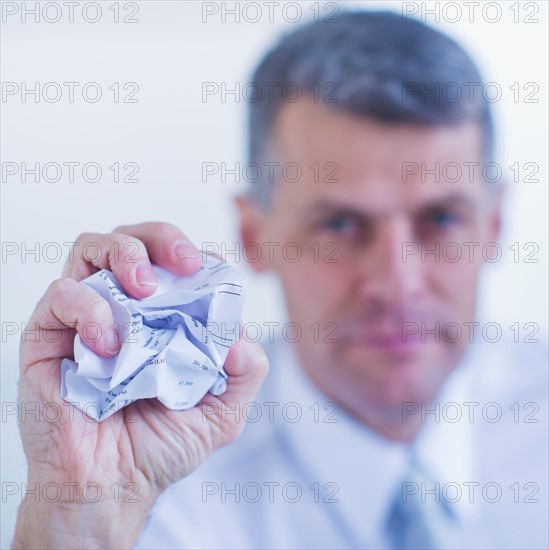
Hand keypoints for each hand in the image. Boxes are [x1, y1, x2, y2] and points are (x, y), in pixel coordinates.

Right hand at [15, 222, 267, 548]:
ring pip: (92, 249)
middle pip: (133, 240)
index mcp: (161, 317)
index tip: (209, 273)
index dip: (193, 256)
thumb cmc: (162, 445)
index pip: (174, 262)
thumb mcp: (223, 409)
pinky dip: (90, 309)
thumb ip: (245, 369)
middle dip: (161, 238)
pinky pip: (62, 295)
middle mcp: (121, 308)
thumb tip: (238, 334)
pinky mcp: (48, 336)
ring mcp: (83, 318)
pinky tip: (110, 344)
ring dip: (124, 255)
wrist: (111, 489)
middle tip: (183, 263)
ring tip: (144, 289)